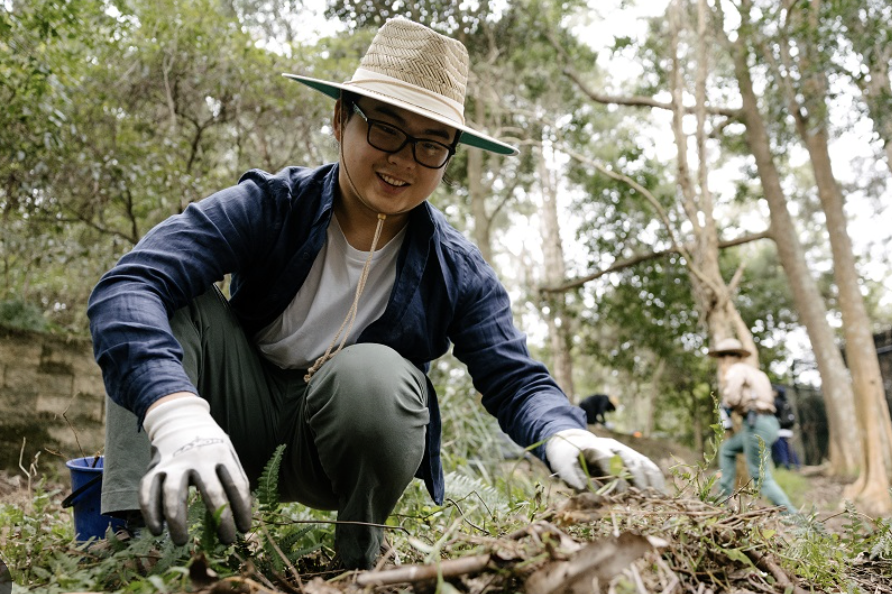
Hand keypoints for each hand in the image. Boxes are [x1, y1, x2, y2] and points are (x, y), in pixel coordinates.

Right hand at [139, 395, 252, 544]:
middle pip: (211, 493)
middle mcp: (198, 459)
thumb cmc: (209, 444)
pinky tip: (157, 530)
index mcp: (221, 454)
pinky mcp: (154, 468)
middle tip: (226, 541)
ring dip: (177, 521)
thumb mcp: (227, 452)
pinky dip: (150, 513)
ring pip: (174, 495)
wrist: (178, 417)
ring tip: (181, 541)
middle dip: (222, 521)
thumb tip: (245, 511)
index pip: (236, 486)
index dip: (242, 510)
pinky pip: (148, 492)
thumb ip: (235, 476)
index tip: (244, 530)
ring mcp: (174, 463)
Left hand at [545, 428, 664, 492]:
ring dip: (651, 482)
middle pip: (630, 461)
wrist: (570, 443)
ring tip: (657, 500)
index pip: (610, 461)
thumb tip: (590, 494)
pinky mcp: (630, 457)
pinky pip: (647, 466)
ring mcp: (623, 450)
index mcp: (595, 447)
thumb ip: (576, 480)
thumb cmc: (566, 458)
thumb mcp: (564, 467)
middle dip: (638, 482)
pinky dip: (655, 480)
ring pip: (642, 463)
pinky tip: (661, 495)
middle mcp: (612, 446)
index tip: (620, 497)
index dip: (616, 479)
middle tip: (642, 501)